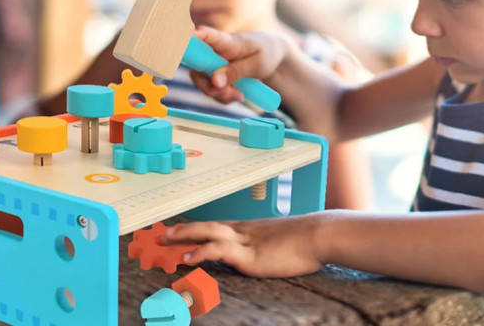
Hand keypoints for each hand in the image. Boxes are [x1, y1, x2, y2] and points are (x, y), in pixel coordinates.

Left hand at [162, 215, 325, 277]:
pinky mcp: (250, 256)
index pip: (216, 227)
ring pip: (208, 233)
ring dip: (185, 235)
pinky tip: (189, 256)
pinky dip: (202, 251)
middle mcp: (243, 231)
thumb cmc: (304, 240)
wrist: (319, 235)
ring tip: (167, 239)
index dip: (197, 228)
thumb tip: (260, 253)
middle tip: (163, 232)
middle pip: (207, 226)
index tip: (180, 230)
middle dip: (184, 229)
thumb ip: (265, 245)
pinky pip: (220, 251)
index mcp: (249, 229)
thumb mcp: (279, 240)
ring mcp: (245, 242)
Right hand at [189, 26, 290, 104]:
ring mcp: (214, 64)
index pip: (211, 36)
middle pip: (197, 66)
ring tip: (238, 95)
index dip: (199, 37)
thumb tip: (214, 81)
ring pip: (203, 82)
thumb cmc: (266, 53)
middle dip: (206, 85)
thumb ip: (236, 71)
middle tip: (225, 92)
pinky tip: (239, 95)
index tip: (192, 35)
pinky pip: (213, 90)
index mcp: (228, 42)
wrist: (273, 59)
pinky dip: (224, 97)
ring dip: (218, 94)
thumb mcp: (257, 64)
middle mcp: (215, 51)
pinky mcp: (216, 76)